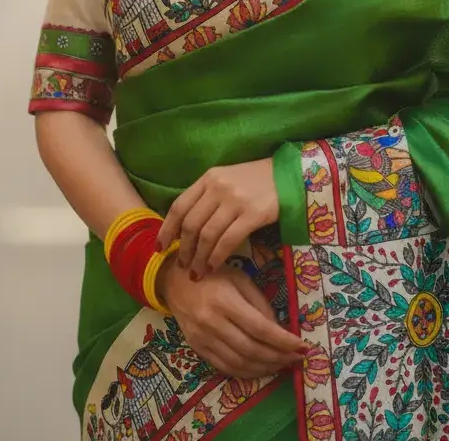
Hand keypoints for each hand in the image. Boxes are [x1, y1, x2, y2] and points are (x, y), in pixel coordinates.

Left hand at [157, 159, 278, 276]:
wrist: (288, 175)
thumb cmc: (254, 181)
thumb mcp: (226, 180)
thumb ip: (206, 197)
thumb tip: (185, 228)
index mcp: (208, 178)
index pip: (179, 206)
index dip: (167, 229)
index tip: (160, 248)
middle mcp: (218, 187)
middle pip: (191, 224)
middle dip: (183, 249)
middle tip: (182, 267)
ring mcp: (235, 200)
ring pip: (207, 235)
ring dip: (199, 258)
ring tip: (197, 273)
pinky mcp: (253, 214)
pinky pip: (228, 240)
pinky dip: (217, 257)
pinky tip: (214, 267)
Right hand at [159, 258, 305, 379]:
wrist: (174, 281)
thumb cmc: (212, 274)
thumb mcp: (240, 279)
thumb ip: (260, 303)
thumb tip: (279, 330)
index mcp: (225, 301)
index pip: (260, 328)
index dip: (283, 341)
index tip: (302, 346)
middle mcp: (212, 323)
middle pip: (251, 349)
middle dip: (278, 357)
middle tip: (296, 359)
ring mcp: (203, 339)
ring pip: (239, 363)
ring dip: (265, 368)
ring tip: (283, 366)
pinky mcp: (197, 349)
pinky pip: (225, 367)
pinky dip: (246, 373)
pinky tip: (260, 369)